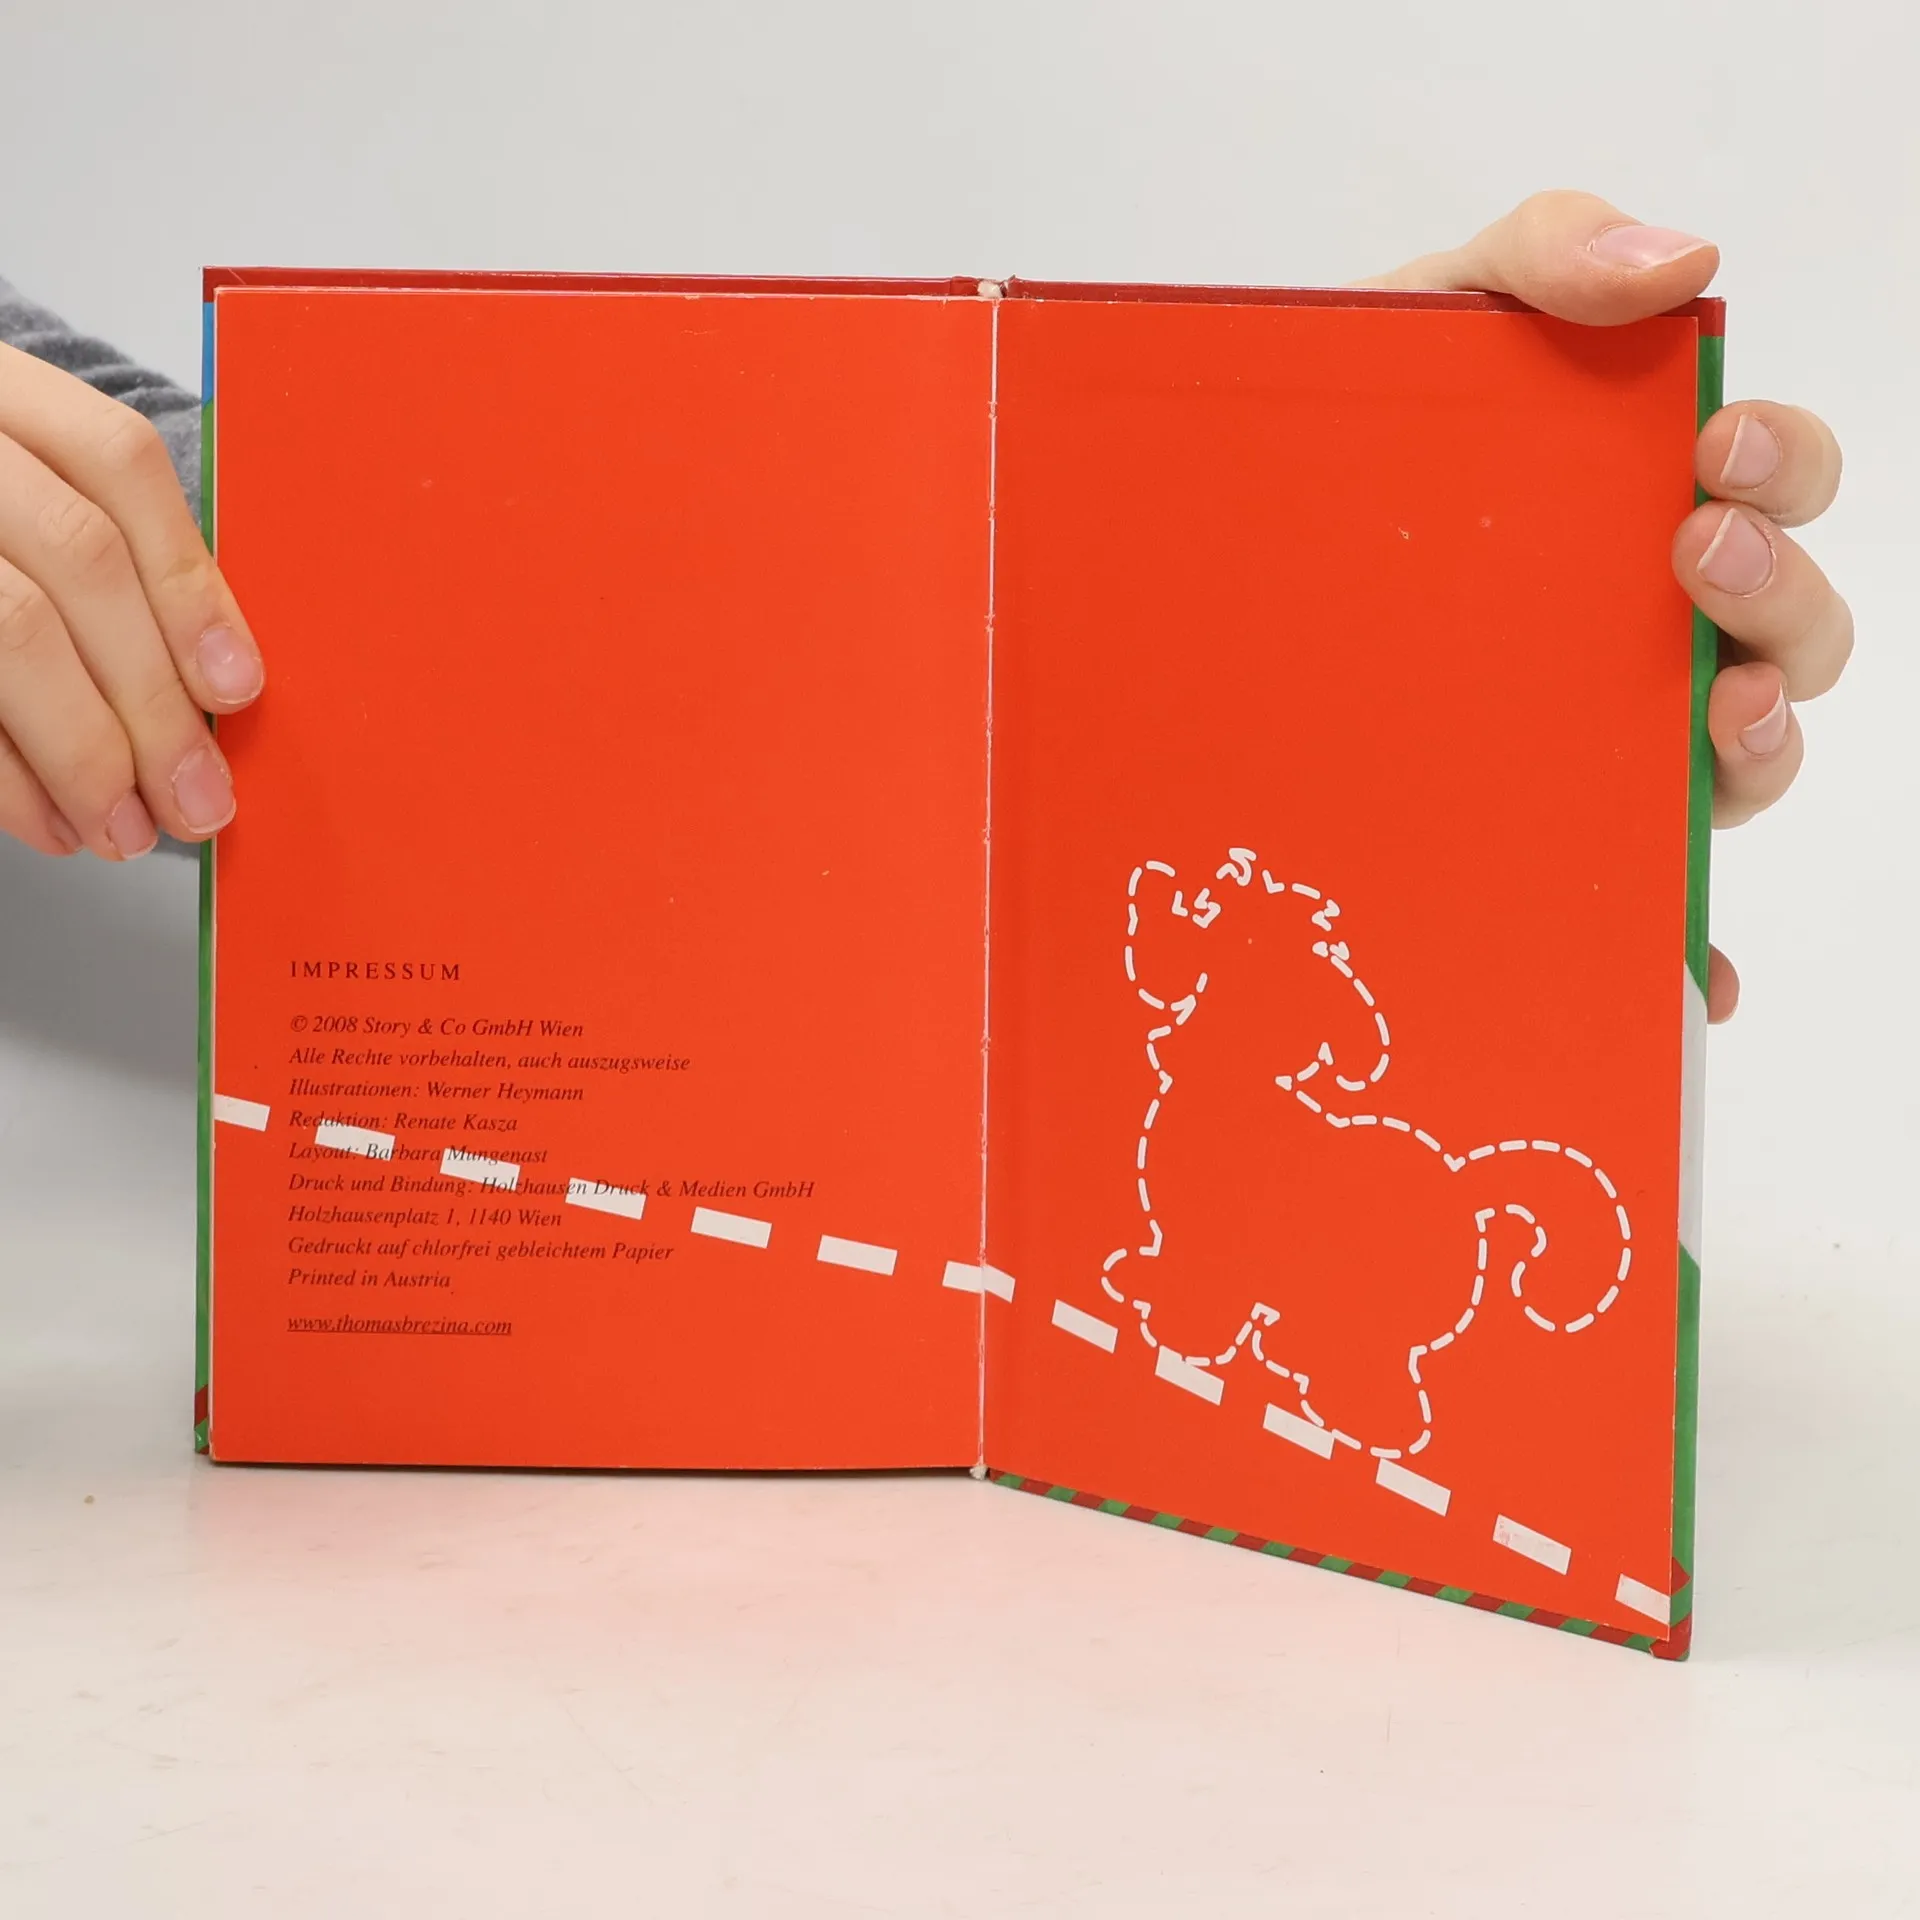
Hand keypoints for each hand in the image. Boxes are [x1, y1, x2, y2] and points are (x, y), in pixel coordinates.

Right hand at [0, 344, 262, 859]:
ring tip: (127, 830)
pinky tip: (52, 822)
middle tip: (198, 800)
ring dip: (83, 751)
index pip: (118, 463)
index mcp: (6, 391)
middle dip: (152, 698)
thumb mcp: (40, 495)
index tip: (237, 689)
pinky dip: (6, 776)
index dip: (188, 582)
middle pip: (77, 558)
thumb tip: (220, 686)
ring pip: (11, 627)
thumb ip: (118, 563)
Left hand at [1365, 190, 1847, 1023]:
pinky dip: (1688, 944)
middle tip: (1693, 560)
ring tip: (1707, 720)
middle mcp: (1639, 625)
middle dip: (1779, 597)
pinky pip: (1647, 907)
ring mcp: (1594, 734)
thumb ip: (1544, 256)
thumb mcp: (1430, 314)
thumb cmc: (1345, 432)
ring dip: (1755, 752)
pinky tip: (1689, 971)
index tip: (1717, 451)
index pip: (1778, 485)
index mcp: (1636, 501)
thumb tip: (1686, 259)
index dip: (1784, 470)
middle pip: (1790, 632)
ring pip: (1737, 766)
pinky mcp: (1537, 827)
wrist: (1217, 548)